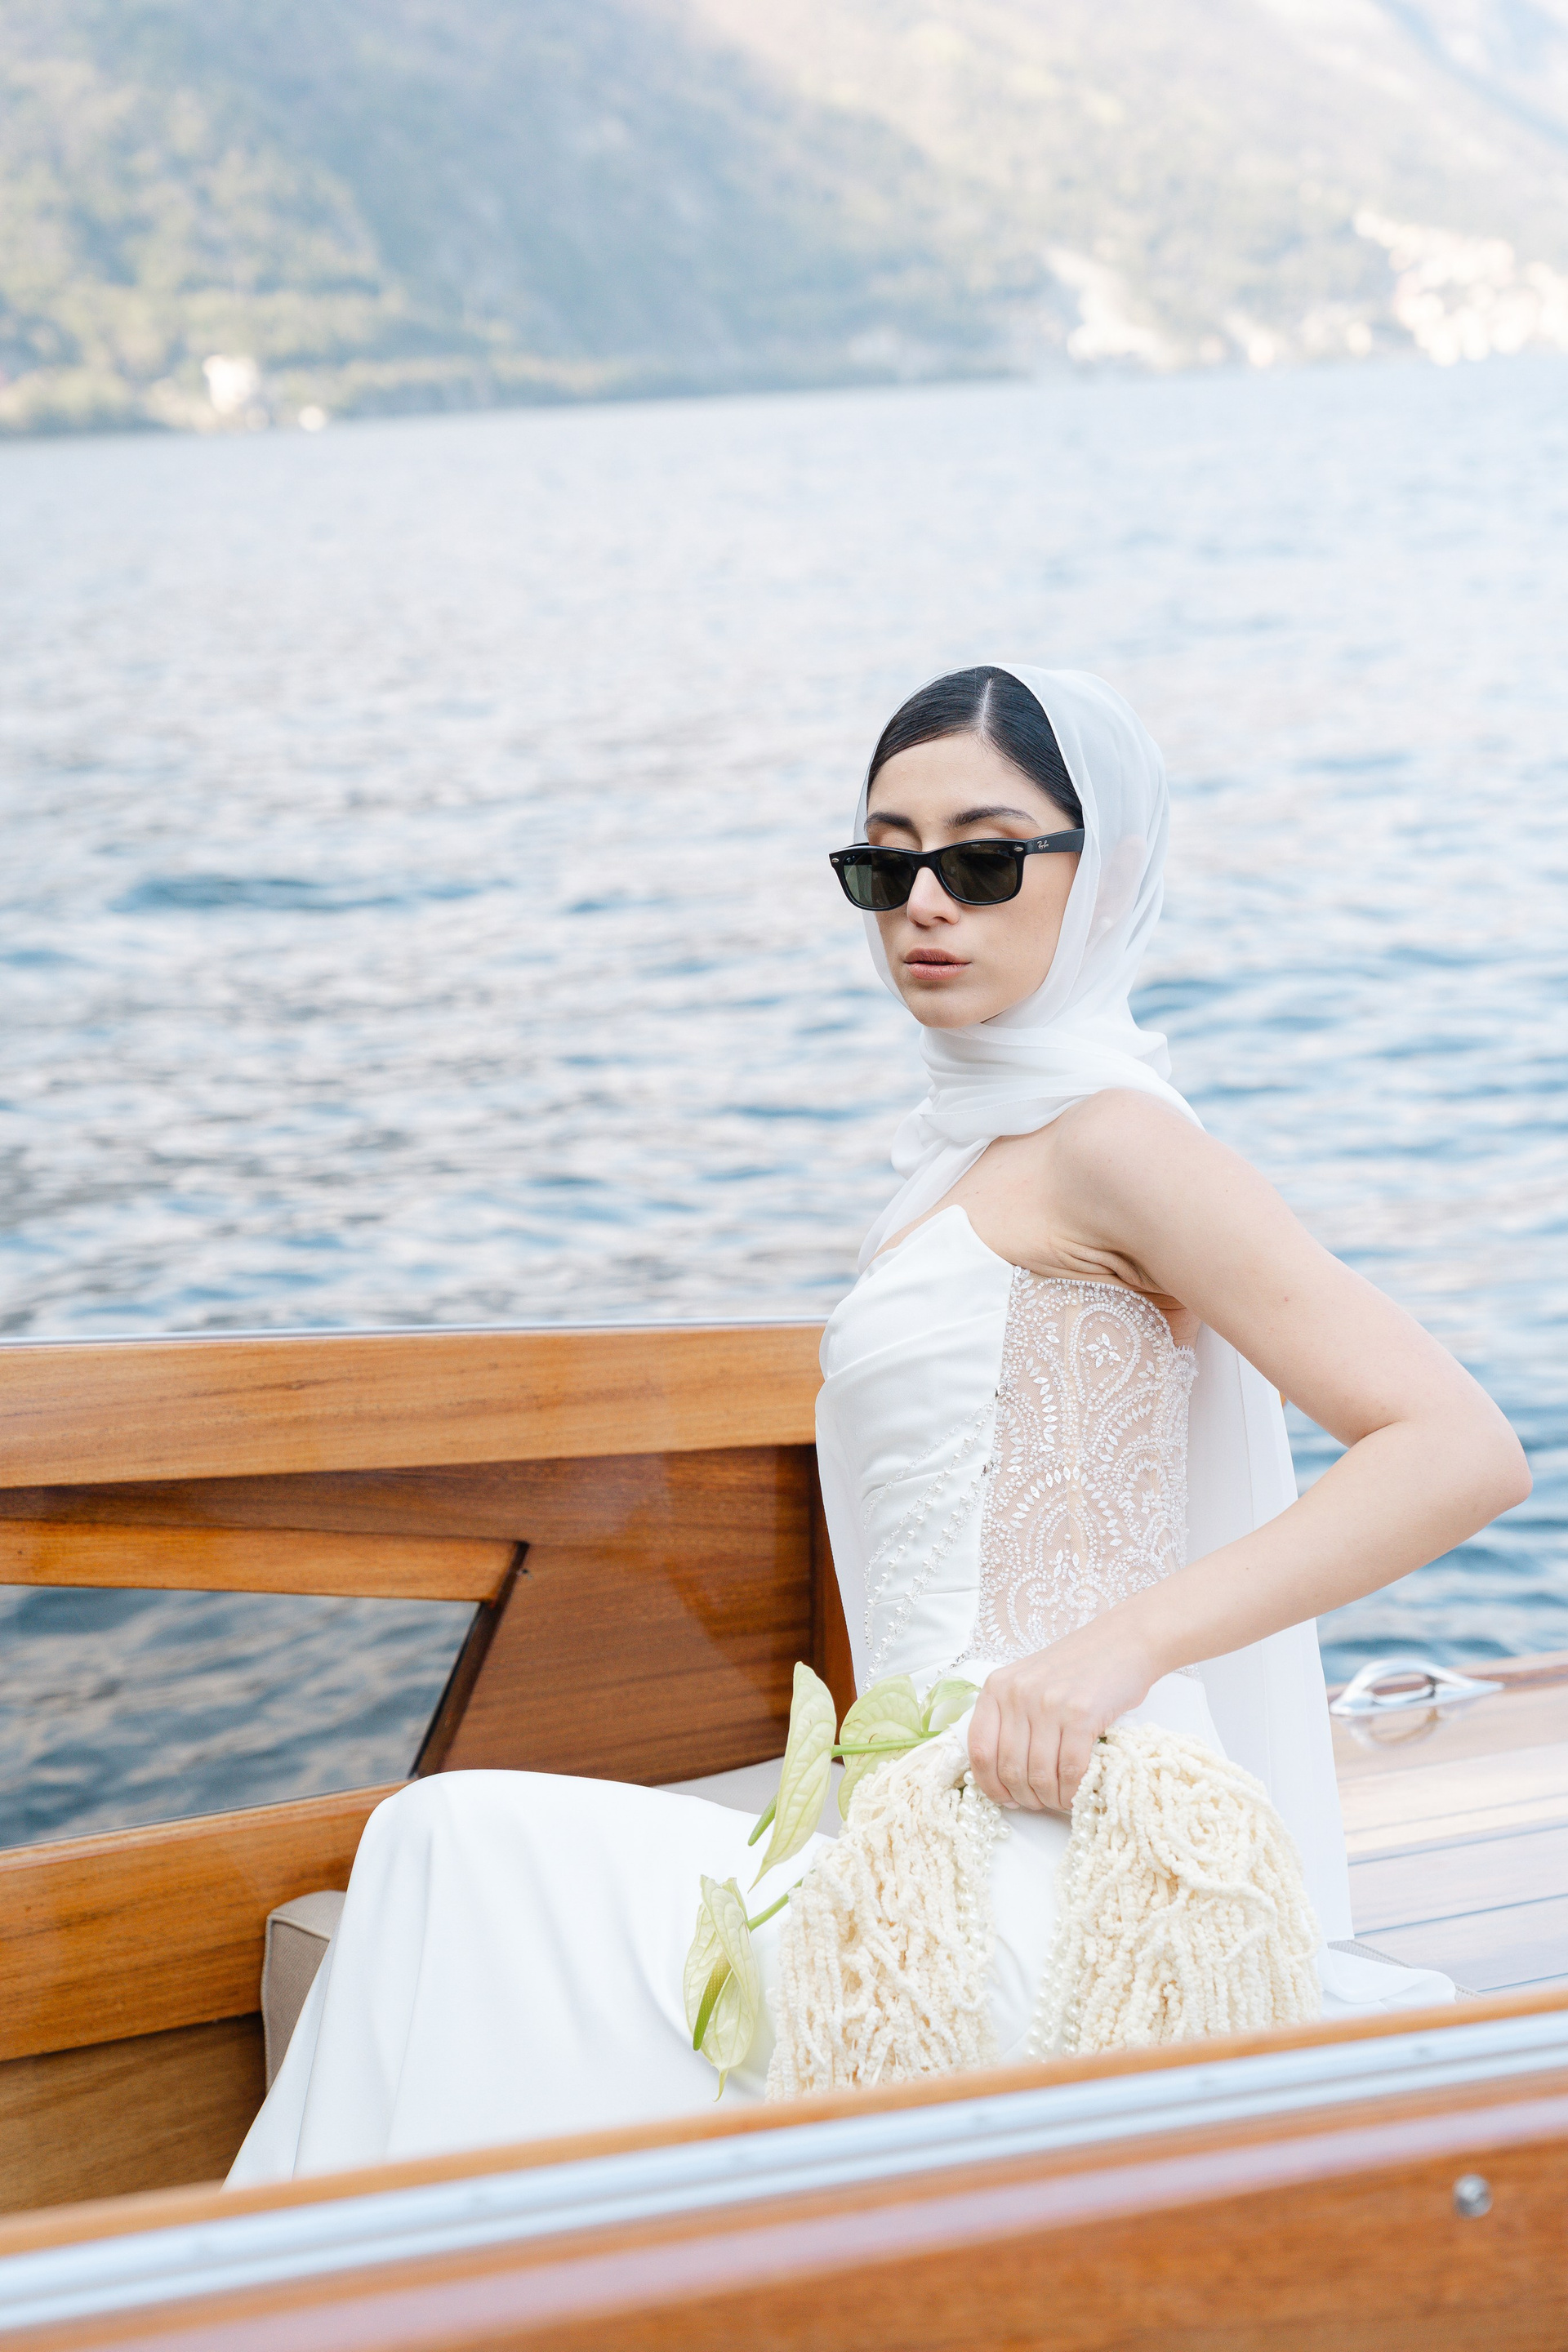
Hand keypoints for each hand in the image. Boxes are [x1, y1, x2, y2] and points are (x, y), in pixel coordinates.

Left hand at [967, 1619, 1159, 1811]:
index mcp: (997, 1687)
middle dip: (1025, 1796)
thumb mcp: (1029, 1682)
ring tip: (1061, 1799)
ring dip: (1050, 1798)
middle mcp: (1017, 1694)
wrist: (1124, 1641)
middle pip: (1010, 1768)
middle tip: (1041, 1802)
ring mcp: (1049, 1704)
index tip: (1006, 1799)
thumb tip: (1003, 1778)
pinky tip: (1078, 1793)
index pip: (979, 1749)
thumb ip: (1011, 1719)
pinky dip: (1073, 1791)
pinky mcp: (1081, 1714)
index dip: (990, 1784)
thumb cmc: (1077, 1667)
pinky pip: (1071, 1770)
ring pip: (1039, 1774)